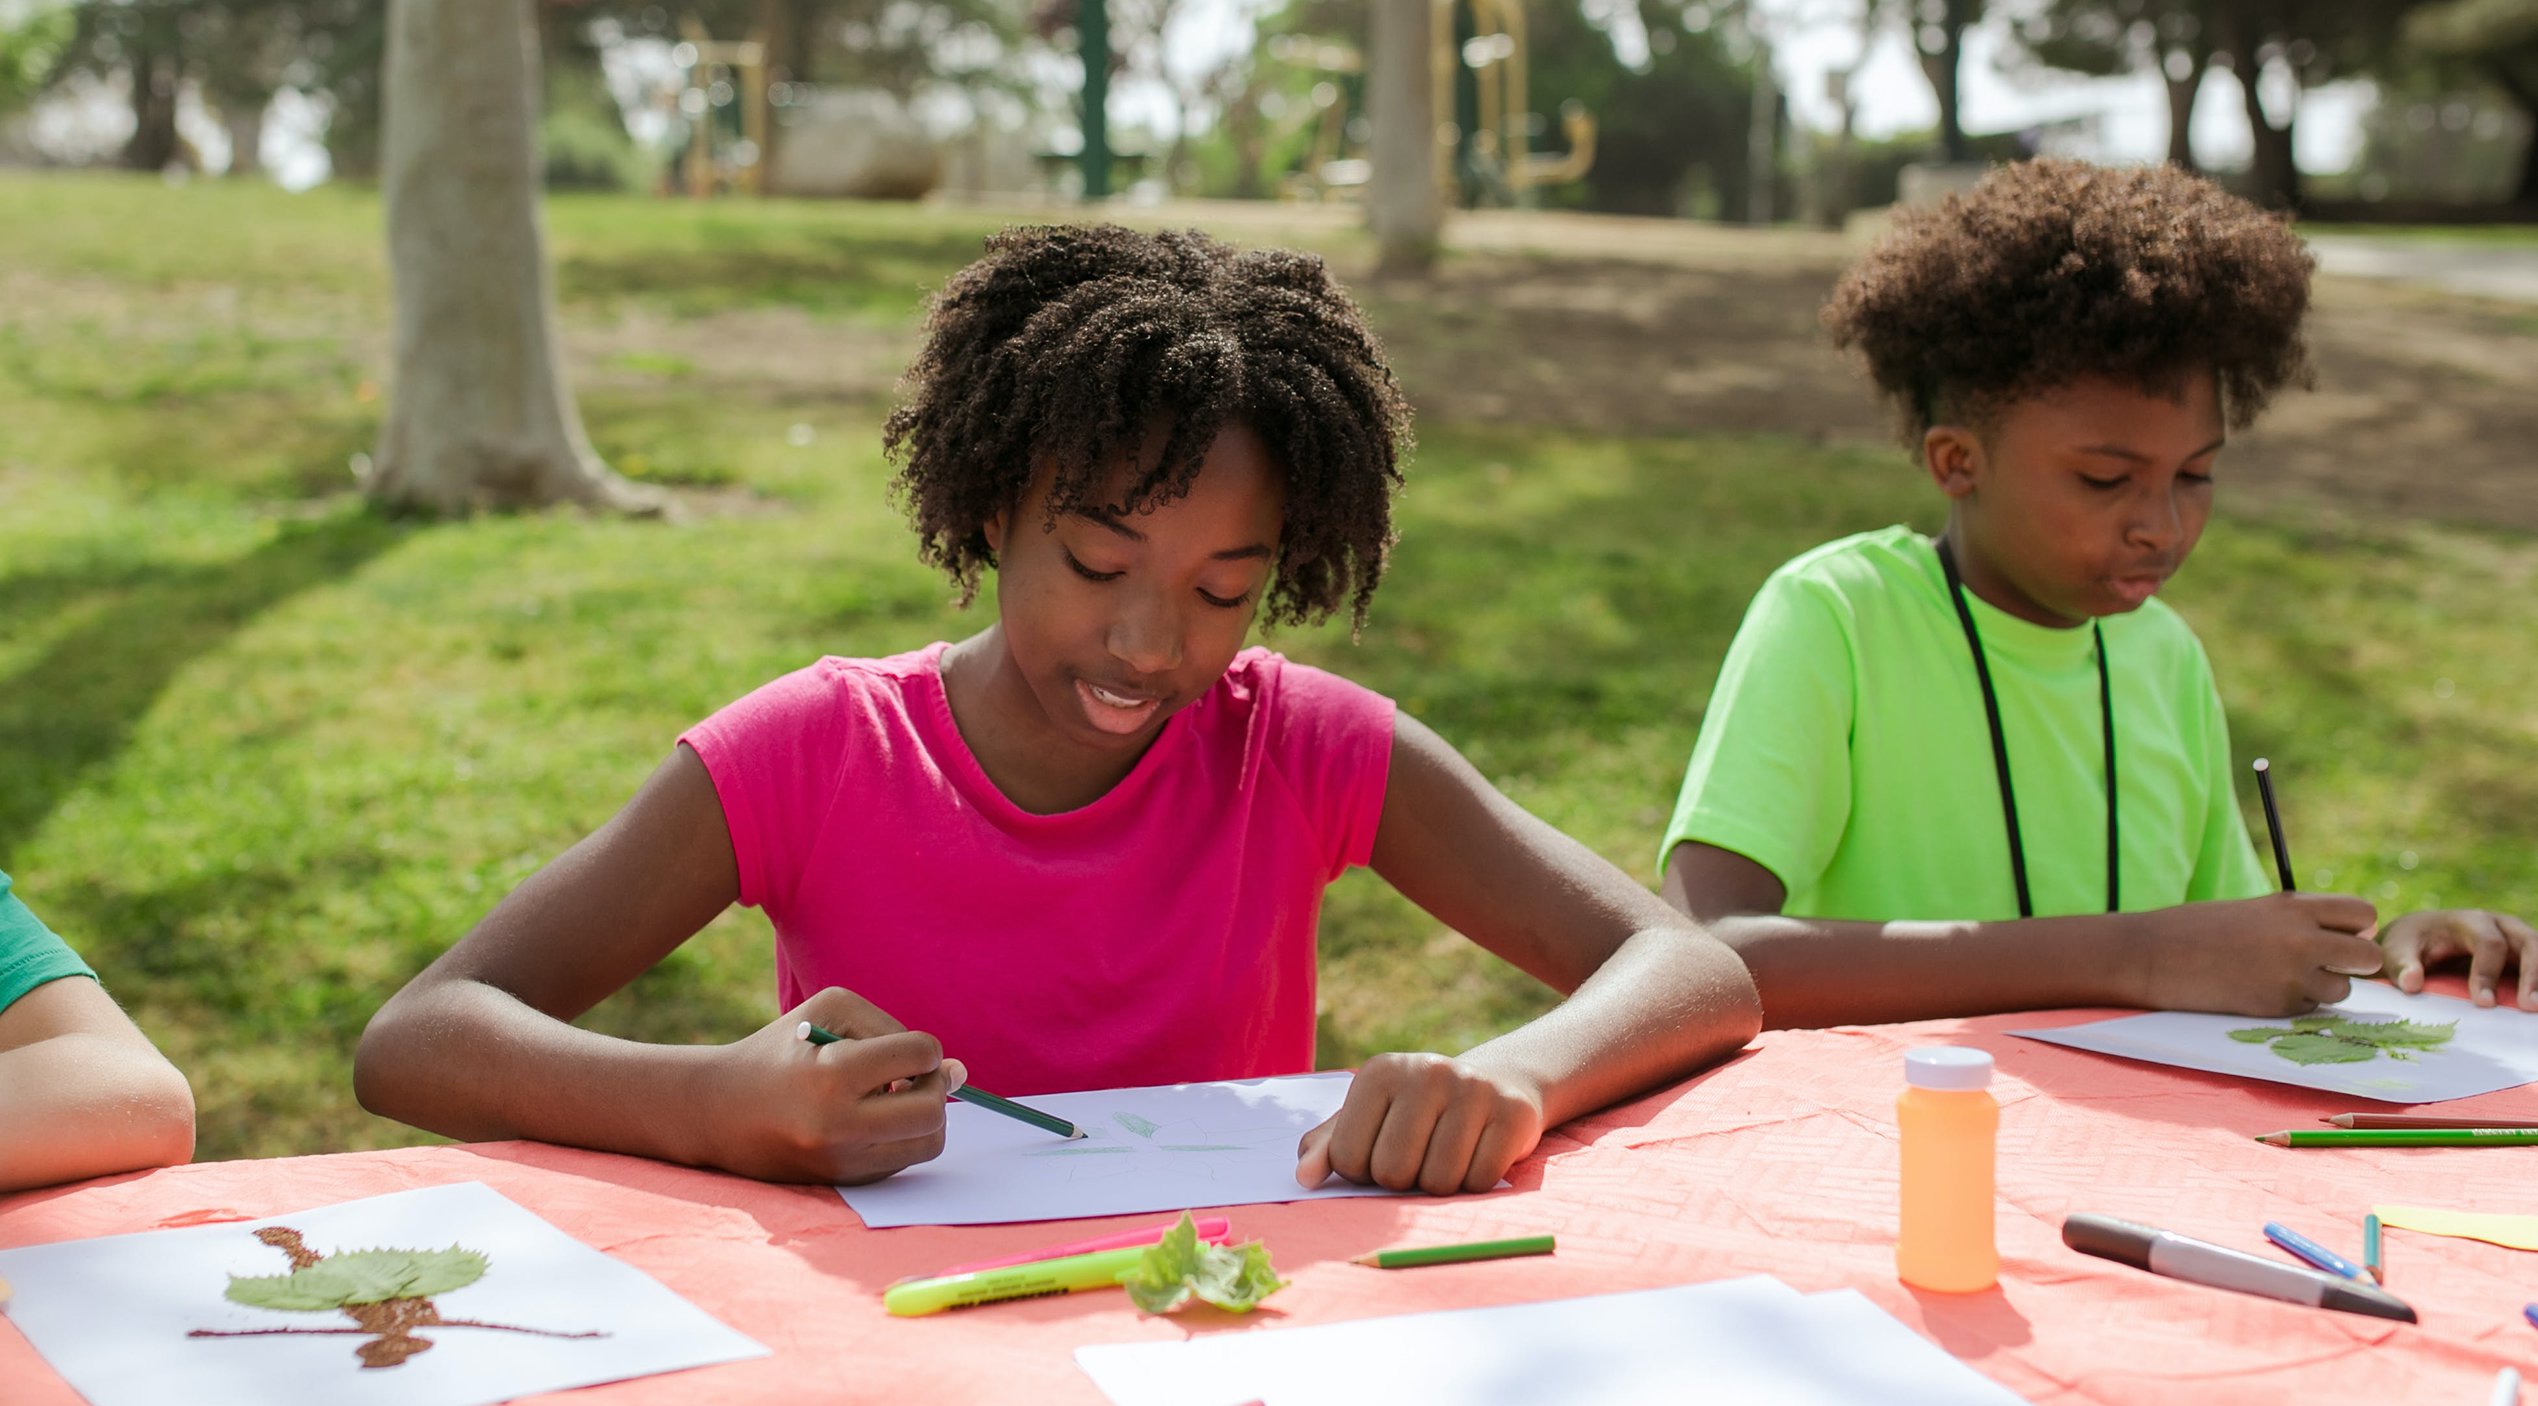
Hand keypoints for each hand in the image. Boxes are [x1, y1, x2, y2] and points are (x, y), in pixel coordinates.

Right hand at [697, 987, 965, 1185]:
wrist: (719, 1111)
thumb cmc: (781, 1049)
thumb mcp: (831, 1011)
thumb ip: (897, 1031)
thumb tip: (958, 1071)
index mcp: (832, 1075)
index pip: (920, 1056)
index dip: (922, 1049)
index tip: (903, 1052)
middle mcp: (838, 1126)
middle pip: (933, 1110)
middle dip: (933, 1087)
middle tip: (912, 1078)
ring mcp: (843, 1161)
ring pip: (928, 1142)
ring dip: (925, 1115)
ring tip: (894, 1098)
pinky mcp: (845, 1183)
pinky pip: (903, 1160)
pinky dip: (901, 1136)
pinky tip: (873, 1119)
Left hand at [1293, 1053, 1546, 1194]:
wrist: (1496, 1086)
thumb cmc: (1417, 1113)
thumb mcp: (1369, 1120)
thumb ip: (1329, 1146)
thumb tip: (1304, 1178)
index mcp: (1380, 1073)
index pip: (1348, 1158)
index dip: (1363, 1172)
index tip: (1383, 1151)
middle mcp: (1426, 1072)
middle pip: (1393, 1172)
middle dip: (1403, 1182)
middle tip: (1420, 1157)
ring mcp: (1473, 1089)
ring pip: (1439, 1182)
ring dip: (1441, 1185)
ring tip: (1450, 1154)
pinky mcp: (1513, 1112)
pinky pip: (1480, 1181)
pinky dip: (1476, 1183)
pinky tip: (1479, 1155)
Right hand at [2134, 892, 2383, 1016]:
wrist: (2153, 955)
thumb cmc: (2200, 929)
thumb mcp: (2257, 911)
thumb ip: (2301, 921)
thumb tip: (2352, 939)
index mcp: (2294, 906)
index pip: (2363, 914)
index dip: (2356, 929)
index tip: (2337, 936)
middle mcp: (2300, 939)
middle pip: (2368, 957)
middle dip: (2355, 964)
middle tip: (2327, 966)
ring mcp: (2290, 975)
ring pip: (2343, 989)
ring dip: (2322, 988)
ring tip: (2282, 979)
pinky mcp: (2277, 1006)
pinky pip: (2309, 1008)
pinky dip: (2293, 1004)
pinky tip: (2258, 991)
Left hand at [2379, 908, 2537, 1008]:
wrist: (2419, 936)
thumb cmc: (2409, 943)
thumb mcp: (2397, 951)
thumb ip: (2402, 965)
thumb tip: (2411, 983)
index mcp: (2468, 921)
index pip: (2488, 942)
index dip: (2488, 972)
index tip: (2483, 1003)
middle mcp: (2499, 925)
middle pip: (2527, 942)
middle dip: (2532, 974)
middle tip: (2529, 1006)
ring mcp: (2514, 939)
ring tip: (2536, 1008)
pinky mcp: (2521, 955)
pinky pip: (2537, 965)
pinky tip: (2536, 1001)